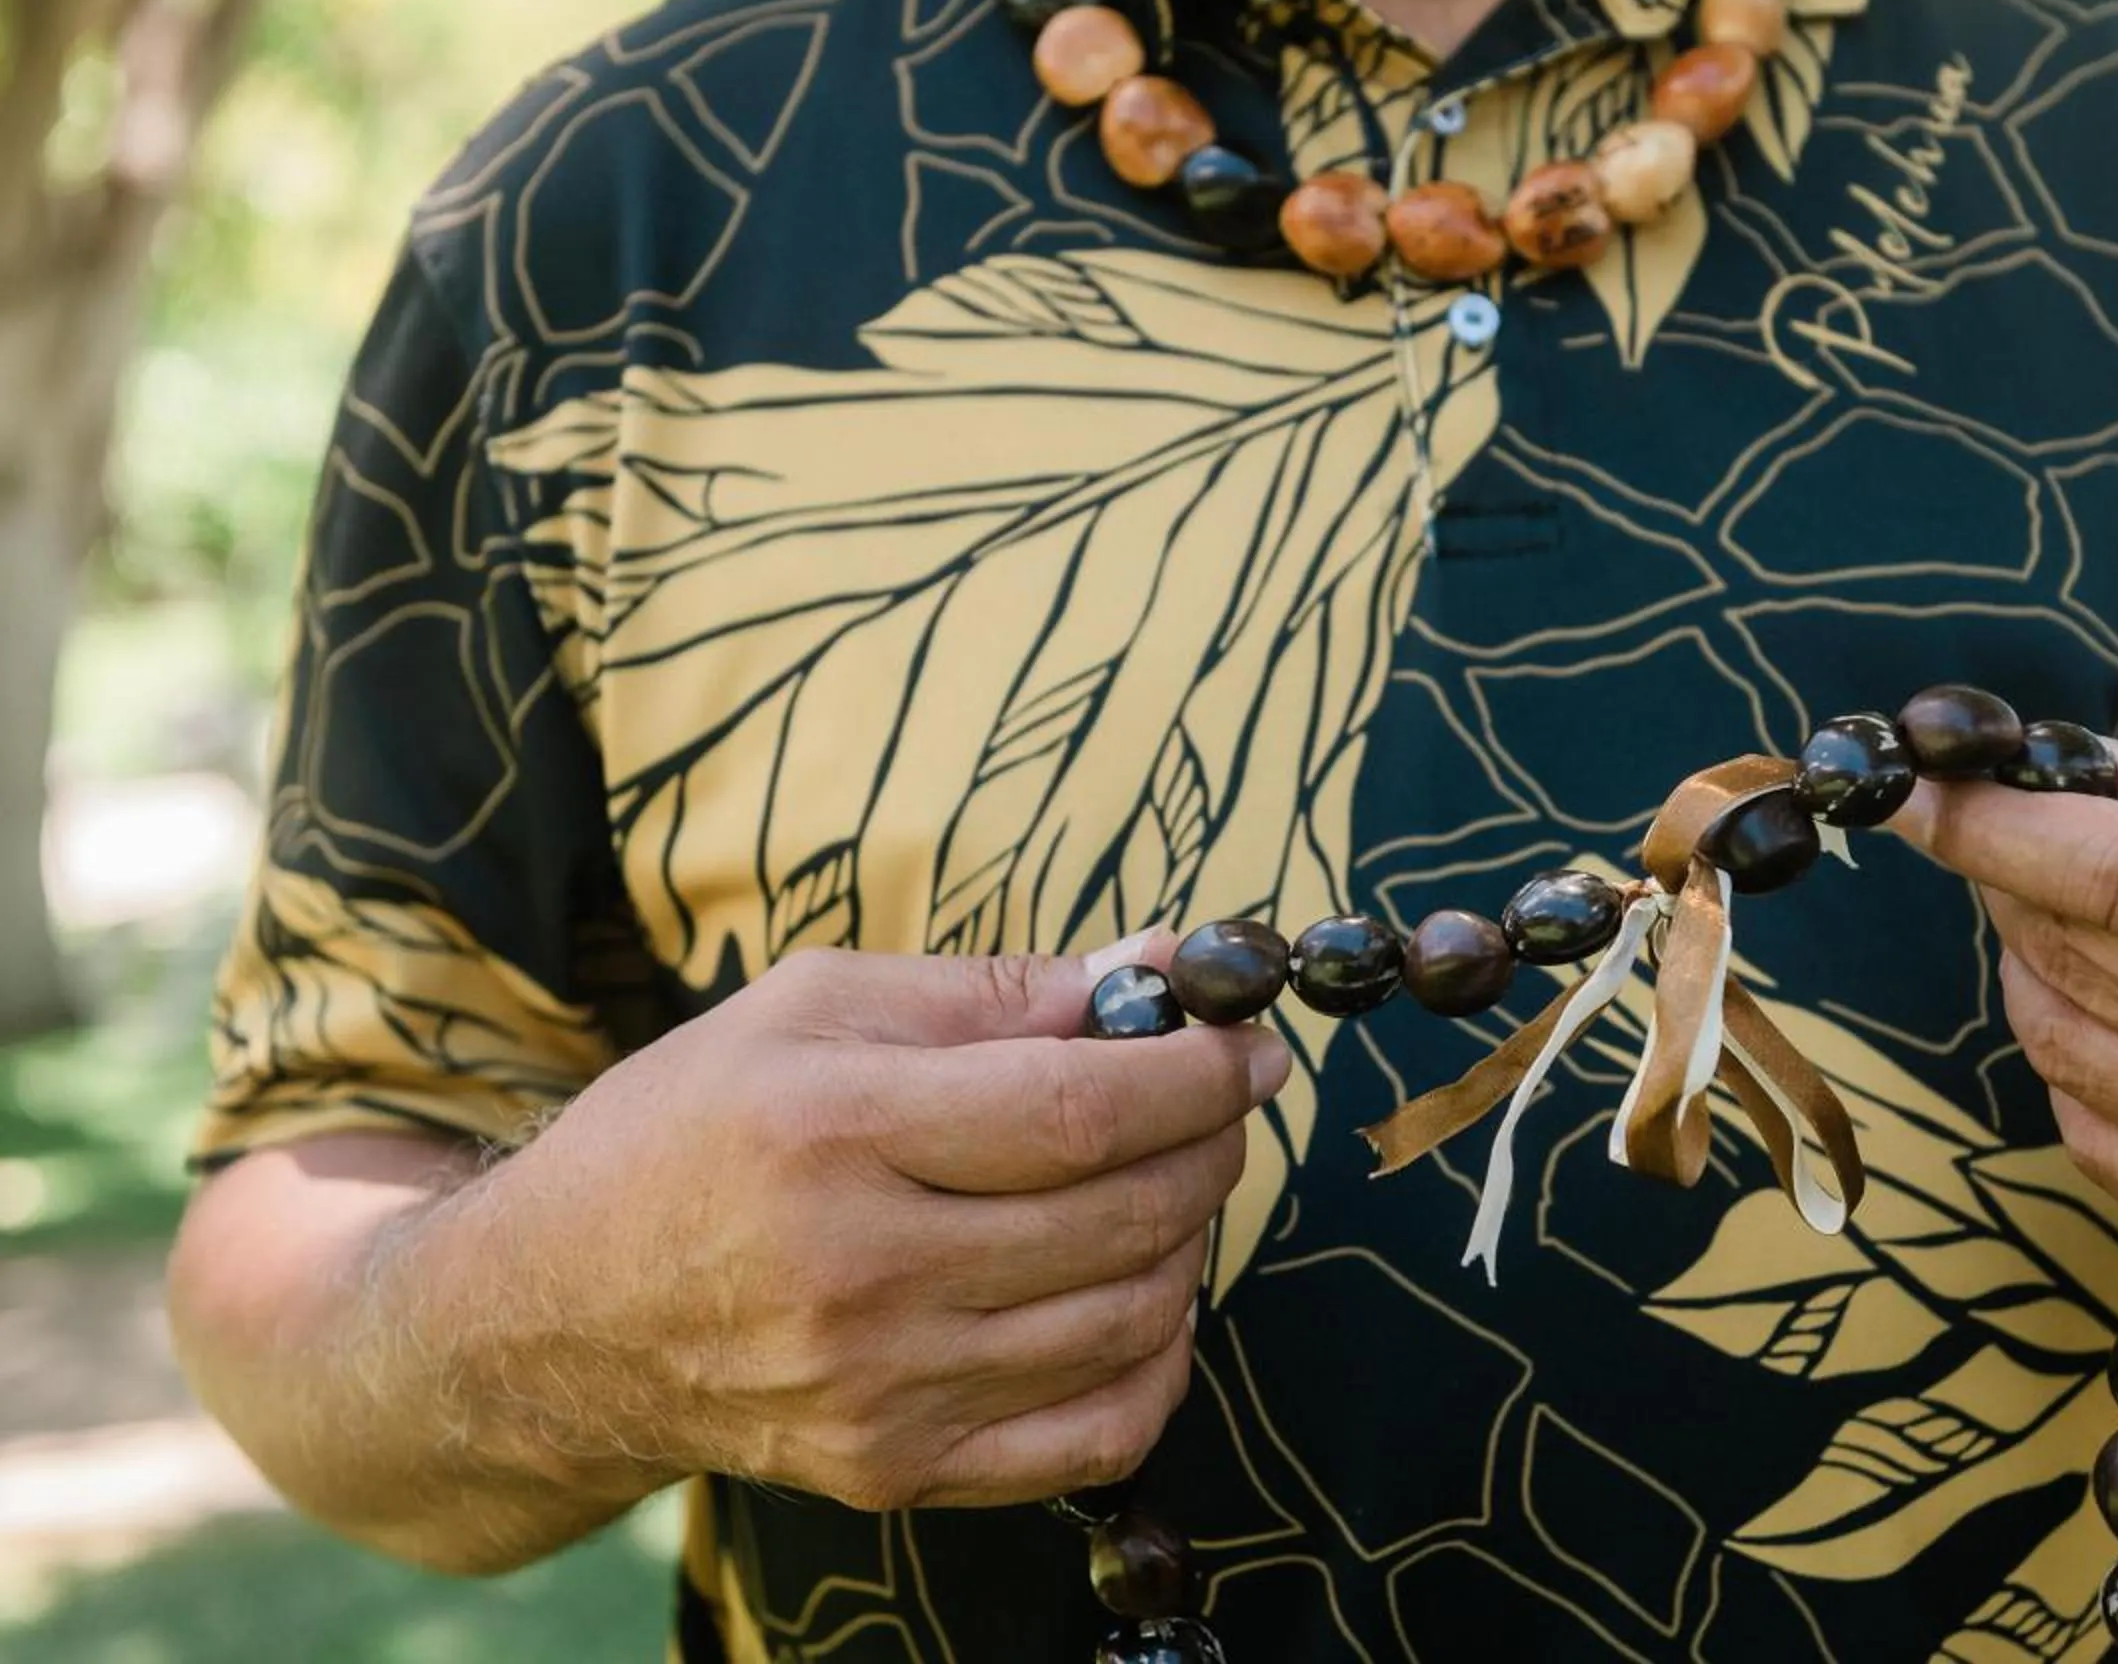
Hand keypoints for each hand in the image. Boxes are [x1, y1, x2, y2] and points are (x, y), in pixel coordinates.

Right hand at [425, 933, 1287, 1512]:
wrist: (550, 1316)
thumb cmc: (688, 1130)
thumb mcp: (813, 1008)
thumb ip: (994, 989)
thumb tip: (1158, 963)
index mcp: (835, 1131)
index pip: (1083, 1108)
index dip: (1198, 1072)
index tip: (1247, 1042)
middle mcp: (861, 1273)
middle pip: (1123, 1213)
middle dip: (1210, 1143)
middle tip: (1218, 1099)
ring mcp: (882, 1390)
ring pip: (1130, 1319)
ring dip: (1188, 1241)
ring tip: (1162, 1183)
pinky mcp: (895, 1472)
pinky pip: (1098, 1434)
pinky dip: (1156, 1359)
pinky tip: (1136, 1294)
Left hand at [1895, 731, 2117, 1265]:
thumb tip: (2092, 773)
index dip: (1992, 831)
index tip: (1910, 792)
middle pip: (2086, 958)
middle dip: (2011, 887)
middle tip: (2010, 838)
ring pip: (2081, 1052)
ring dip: (2032, 974)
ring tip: (2063, 920)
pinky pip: (2113, 1150)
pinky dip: (2075, 1075)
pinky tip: (2109, 1018)